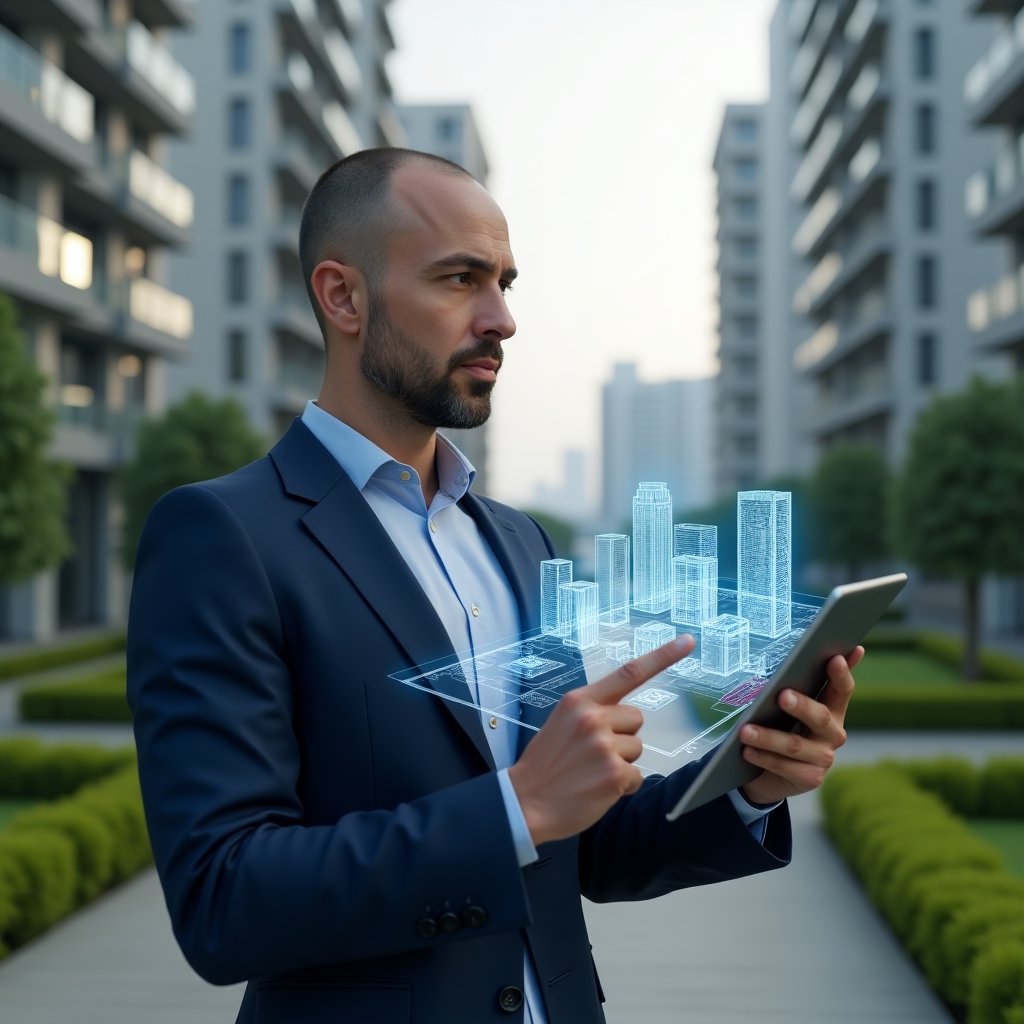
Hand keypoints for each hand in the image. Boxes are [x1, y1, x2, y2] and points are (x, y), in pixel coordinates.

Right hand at [508, 634, 694, 846]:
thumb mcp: (561, 722)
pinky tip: (596, 788)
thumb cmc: (545, 765)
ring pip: (637, 749)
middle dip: (622, 736)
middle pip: (636, 719)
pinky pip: (636, 776)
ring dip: (621, 763)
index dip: (662, 657)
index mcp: (579, 700)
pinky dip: (621, 787)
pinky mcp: (614, 773)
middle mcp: (593, 717)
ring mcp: (604, 745)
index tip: (687, 642)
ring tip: (590, 772)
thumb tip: (621, 714)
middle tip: (592, 753)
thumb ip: (591, 711)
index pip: (628, 672)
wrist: (524, 801)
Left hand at [739, 646, 863, 805]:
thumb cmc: (779, 727)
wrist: (770, 773)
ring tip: (745, 730)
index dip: (841, 674)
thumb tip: (796, 656)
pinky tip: (746, 751)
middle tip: (782, 695)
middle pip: (820, 717)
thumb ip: (794, 686)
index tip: (835, 658)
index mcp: (832, 711)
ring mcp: (824, 758)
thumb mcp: (787, 707)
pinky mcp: (810, 778)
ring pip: (794, 745)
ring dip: (768, 737)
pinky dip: (763, 758)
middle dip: (801, 705)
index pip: (841, 690)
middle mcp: (833, 734)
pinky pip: (784, 767)